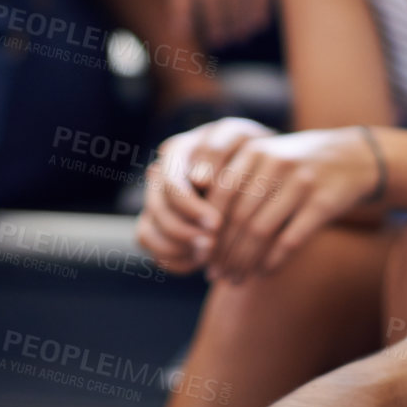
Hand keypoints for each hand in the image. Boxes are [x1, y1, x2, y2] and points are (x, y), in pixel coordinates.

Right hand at [136, 116, 274, 273]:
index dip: (190, 207)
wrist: (260, 172)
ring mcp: (155, 200)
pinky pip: (150, 247)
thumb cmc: (253, 154)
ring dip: (176, 247)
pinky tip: (200, 261)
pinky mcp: (156, 224)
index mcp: (179, 150)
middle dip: (184, 231)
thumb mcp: (243, 145)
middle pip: (157, 210)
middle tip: (212, 244)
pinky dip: (172, 259)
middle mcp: (160, 174)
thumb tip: (198, 180)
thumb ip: (220, 154)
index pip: (170, 183)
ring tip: (207, 255)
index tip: (217, 223)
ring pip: (146, 231)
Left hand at [204, 127, 382, 282]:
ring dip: (244, 261)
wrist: (353, 157)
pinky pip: (291, 239)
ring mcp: (301, 182)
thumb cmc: (296, 165)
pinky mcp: (323, 203)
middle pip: (239, 217)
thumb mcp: (266, 159)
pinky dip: (273, 261)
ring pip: (261, 232)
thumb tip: (199, 227)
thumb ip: (235, 182)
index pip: (221, 195)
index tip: (202, 252)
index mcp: (255, 151)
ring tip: (235, 279)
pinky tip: (263, 272)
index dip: (208, 227)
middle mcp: (276, 163)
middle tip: (215, 274)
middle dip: (224, 251)